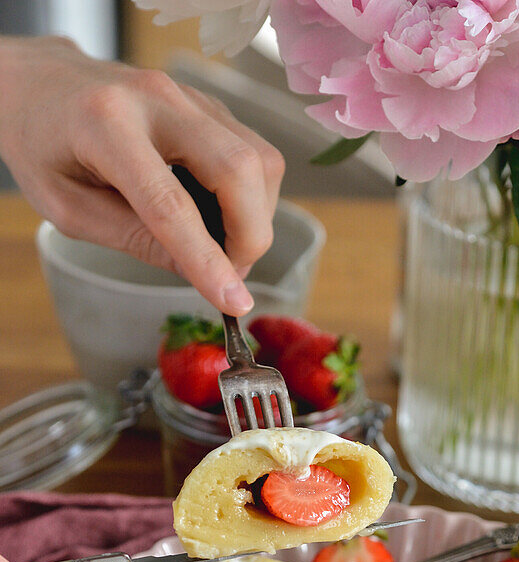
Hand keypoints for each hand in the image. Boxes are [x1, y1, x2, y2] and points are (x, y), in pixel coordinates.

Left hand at [0, 35, 284, 314]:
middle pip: (238, 168)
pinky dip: (250, 196)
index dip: (208, 259)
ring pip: (260, 160)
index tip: (234, 302)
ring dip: (255, 217)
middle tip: (231, 275)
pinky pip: (254, 153)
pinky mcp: (208, 104)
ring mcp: (188, 96)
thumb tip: (199, 273)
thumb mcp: (69, 209)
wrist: (38, 83)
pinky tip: (220, 216)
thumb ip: (133, 239)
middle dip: (250, 236)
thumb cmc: (43, 148)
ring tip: (223, 247)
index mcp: (106, 125)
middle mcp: (156, 99)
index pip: (171, 204)